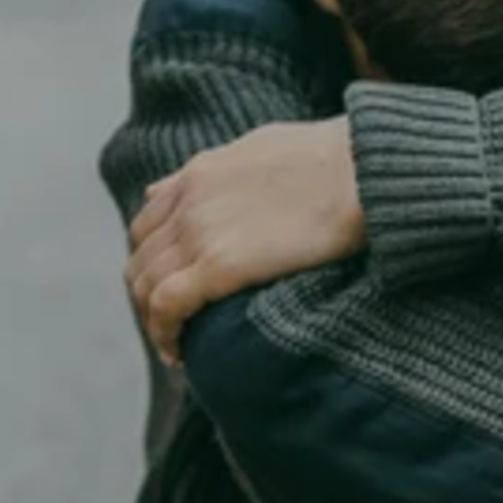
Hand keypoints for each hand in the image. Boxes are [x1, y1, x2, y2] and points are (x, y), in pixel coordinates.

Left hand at [125, 120, 366, 364]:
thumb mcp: (261, 148)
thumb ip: (216, 169)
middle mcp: (189, 201)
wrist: (362, 170)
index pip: (147, 224)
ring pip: (145, 286)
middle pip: (140, 259)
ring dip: (153, 320)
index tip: (171, 287)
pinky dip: (164, 333)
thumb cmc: (331, 160)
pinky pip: (166, 307)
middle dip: (148, 295)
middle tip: (174, 324)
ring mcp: (199, 232)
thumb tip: (170, 185)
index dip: (152, 261)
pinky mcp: (218, 265)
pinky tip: (179, 355)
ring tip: (176, 346)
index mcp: (199, 173)